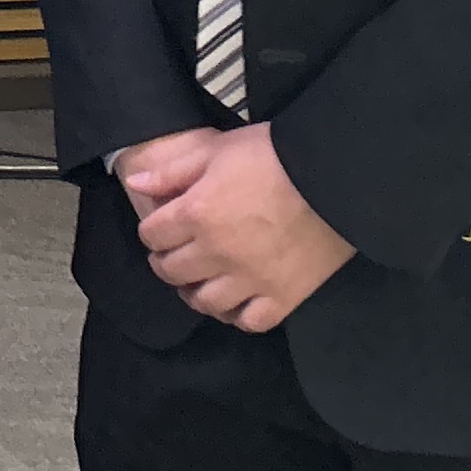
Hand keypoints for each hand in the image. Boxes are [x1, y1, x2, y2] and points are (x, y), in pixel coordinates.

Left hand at [132, 122, 356, 331]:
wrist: (335, 174)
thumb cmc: (275, 153)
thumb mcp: (218, 150)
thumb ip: (172, 172)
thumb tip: (134, 184)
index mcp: (196, 213)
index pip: (151, 235)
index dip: (152, 230)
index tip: (162, 228)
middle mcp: (217, 252)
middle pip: (171, 271)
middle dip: (166, 261)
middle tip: (175, 254)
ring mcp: (251, 278)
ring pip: (206, 302)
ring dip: (195, 292)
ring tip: (200, 280)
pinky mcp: (284, 295)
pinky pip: (250, 321)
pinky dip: (238, 315)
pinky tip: (237, 301)